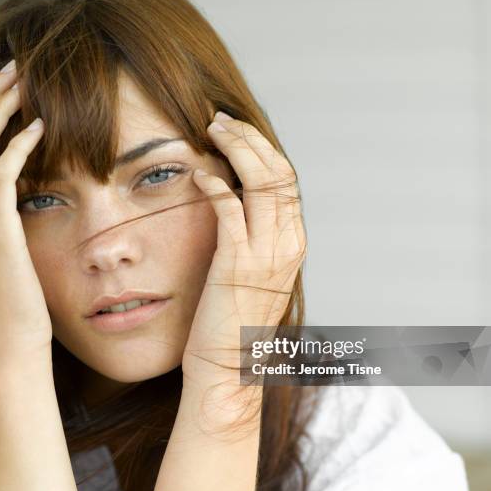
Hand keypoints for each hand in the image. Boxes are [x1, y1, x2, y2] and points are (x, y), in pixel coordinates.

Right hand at [0, 59, 51, 363]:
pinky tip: (42, 126)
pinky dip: (19, 143)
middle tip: (16, 68)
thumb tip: (19, 183)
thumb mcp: (0, 247)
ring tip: (27, 83)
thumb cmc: (16, 294)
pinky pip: (0, 172)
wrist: (11, 337)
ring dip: (0, 107)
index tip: (5, 84)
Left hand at [183, 111, 306, 391]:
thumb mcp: (252, 276)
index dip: (262, 149)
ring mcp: (266, 255)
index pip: (286, 180)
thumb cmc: (231, 322)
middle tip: (221, 120)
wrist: (228, 370)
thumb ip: (252, 240)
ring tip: (211, 130)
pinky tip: (198, 174)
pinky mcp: (237, 266)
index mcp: (292, 243)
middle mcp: (287, 244)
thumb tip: (234, 205)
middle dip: (251, 138)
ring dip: (237, 149)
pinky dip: (216, 186)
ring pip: (262, 182)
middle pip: (279, 171)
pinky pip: (230, 211)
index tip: (236, 131)